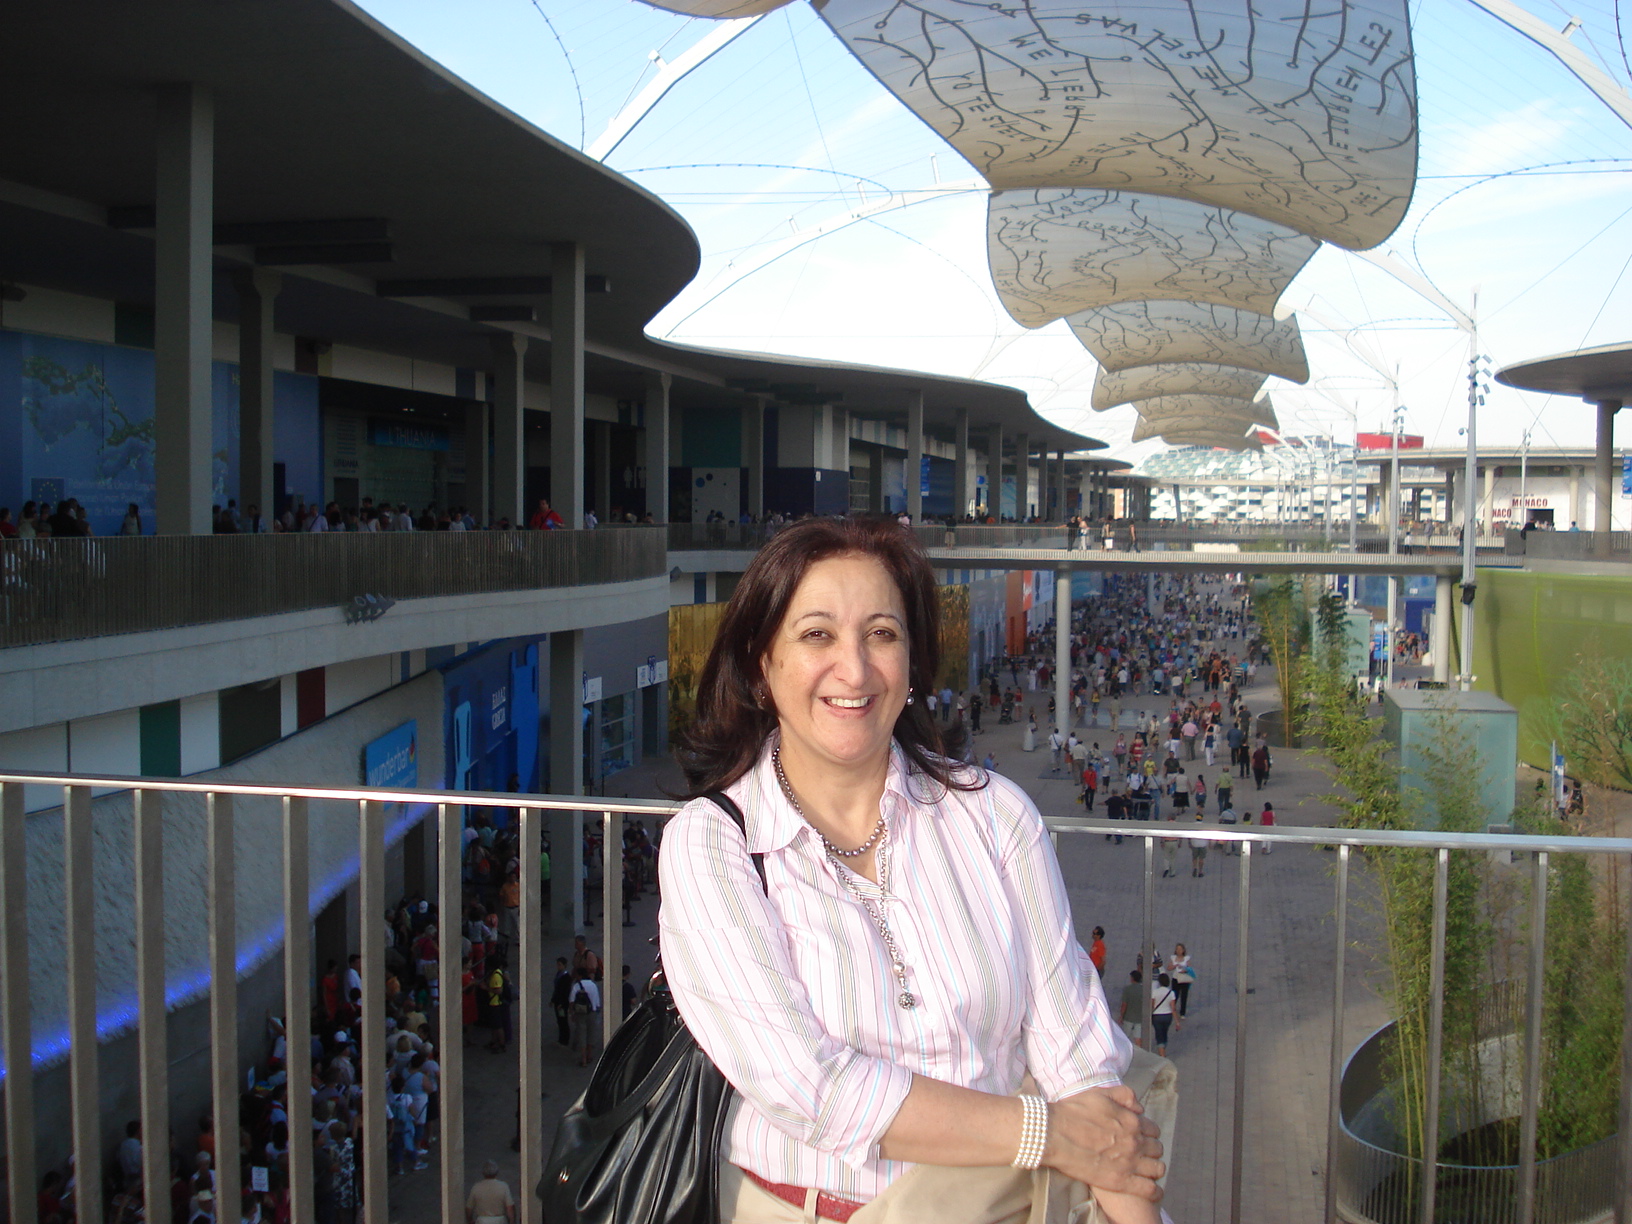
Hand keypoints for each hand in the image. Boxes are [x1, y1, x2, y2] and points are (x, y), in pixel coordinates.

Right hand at [1043, 1085, 1164, 1200]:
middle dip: (1151, 1150)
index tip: (1140, 1138)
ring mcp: (1130, 1162)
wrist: (1054, 1133)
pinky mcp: (1121, 1181)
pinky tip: (1152, 1190)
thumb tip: (1140, 1108)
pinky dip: (1155, 1191)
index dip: (1147, 1133)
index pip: (1153, 1130)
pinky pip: (1150, 1190)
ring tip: (1146, 1171)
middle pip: (1157, 1149)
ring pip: (1157, 1169)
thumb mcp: (1099, 1094)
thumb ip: (1124, 1095)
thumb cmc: (1073, 1112)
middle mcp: (1135, 1141)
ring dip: (1154, 1169)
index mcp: (1132, 1121)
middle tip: (1141, 1154)